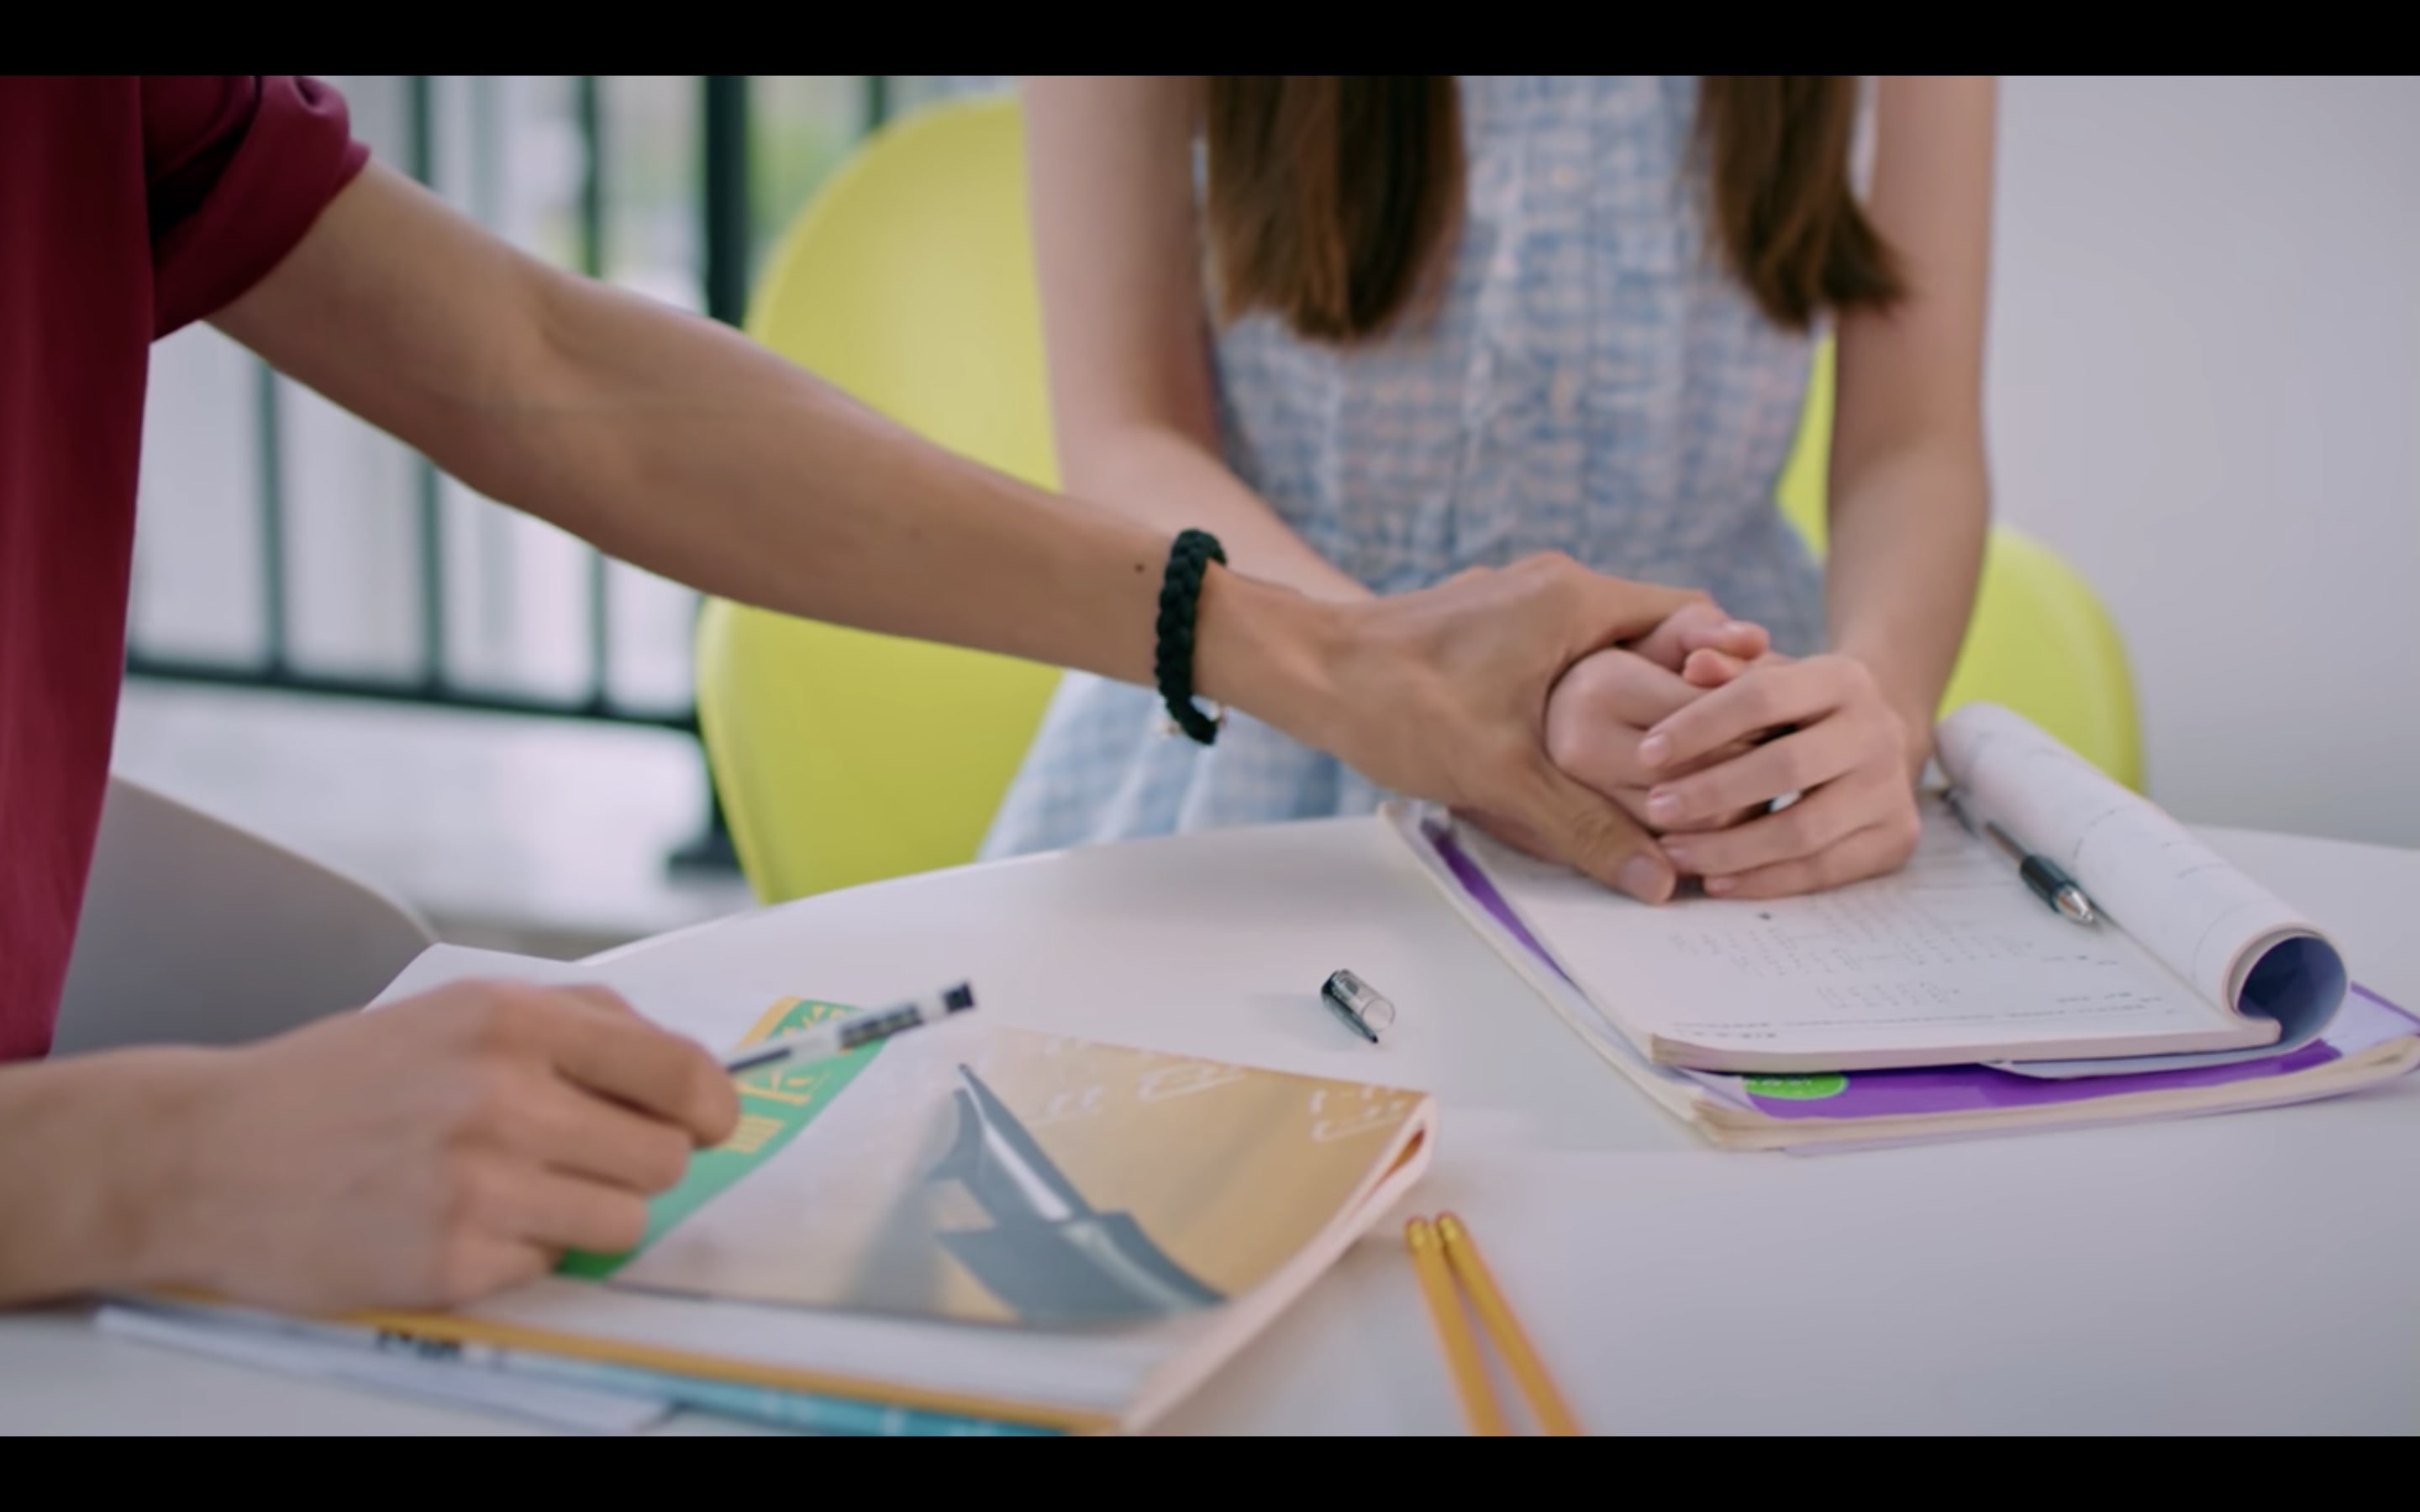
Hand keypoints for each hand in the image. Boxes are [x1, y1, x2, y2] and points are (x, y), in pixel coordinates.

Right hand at [146, 981, 737, 1310]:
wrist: (207, 1153)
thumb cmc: (346, 1081)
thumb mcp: (459, 1010)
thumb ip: (580, 1023)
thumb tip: (689, 1068)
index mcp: (512, 1019)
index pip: (676, 1069)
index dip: (712, 1103)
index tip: (711, 1120)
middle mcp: (502, 1096)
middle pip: (663, 1156)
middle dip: (637, 1161)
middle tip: (580, 1156)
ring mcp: (478, 1184)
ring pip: (624, 1221)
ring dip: (588, 1215)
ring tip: (517, 1190)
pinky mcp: (454, 1261)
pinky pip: (551, 1267)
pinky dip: (522, 1254)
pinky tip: (459, 1223)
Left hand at [1254, 554, 1726, 900]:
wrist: (1304, 669)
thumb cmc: (1397, 704)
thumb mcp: (1502, 775)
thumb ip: (1586, 826)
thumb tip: (1657, 879)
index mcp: (1577, 598)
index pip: (1697, 620)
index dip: (1731, 678)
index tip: (1746, 734)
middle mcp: (1558, 586)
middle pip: (1660, 635)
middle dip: (1687, 699)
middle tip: (1714, 765)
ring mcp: (1523, 601)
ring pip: (1612, 647)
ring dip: (1636, 701)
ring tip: (1661, 771)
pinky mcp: (1494, 625)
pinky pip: (1569, 654)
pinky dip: (1591, 696)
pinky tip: (1593, 754)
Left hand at [1634, 653, 1924, 897]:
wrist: (1874, 739)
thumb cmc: (1797, 707)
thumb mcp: (1766, 676)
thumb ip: (1727, 668)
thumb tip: (1694, 663)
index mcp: (1843, 678)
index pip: (1764, 696)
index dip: (1700, 724)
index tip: (1646, 753)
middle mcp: (1877, 731)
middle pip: (1788, 767)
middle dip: (1712, 792)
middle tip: (1655, 809)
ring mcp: (1892, 789)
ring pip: (1804, 831)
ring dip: (1729, 849)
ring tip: (1674, 853)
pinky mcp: (1897, 838)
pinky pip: (1823, 871)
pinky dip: (1765, 881)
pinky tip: (1716, 881)